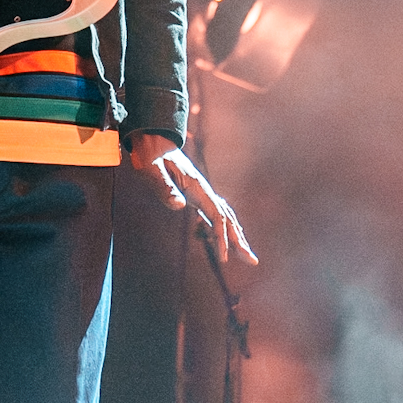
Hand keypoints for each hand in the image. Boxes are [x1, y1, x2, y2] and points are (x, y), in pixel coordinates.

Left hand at [129, 132, 257, 264]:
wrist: (153, 140)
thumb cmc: (150, 156)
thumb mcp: (152, 171)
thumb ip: (165, 187)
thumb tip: (180, 206)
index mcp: (197, 188)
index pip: (217, 217)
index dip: (222, 238)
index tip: (224, 259)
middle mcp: (203, 191)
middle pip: (227, 219)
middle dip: (239, 241)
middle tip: (252, 261)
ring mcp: (201, 192)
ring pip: (224, 217)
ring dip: (235, 236)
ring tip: (245, 254)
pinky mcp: (195, 194)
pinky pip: (215, 214)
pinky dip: (223, 228)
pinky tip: (225, 239)